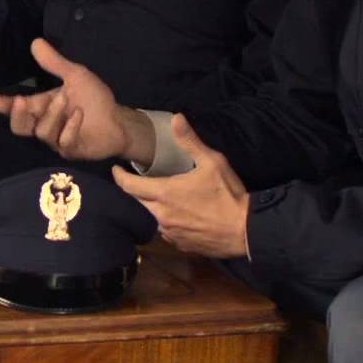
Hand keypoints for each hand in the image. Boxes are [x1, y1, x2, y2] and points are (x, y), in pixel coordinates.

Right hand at [0, 39, 153, 163]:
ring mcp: (58, 140)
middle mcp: (46, 124)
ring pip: (42, 132)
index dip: (3, 104)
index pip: (18, 106)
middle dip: (18, 114)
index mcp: (43, 107)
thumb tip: (35, 42)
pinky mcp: (72, 150)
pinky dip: (70, 128)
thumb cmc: (95, 100)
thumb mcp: (75, 76)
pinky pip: (64, 142)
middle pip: (20, 127)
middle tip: (22, 100)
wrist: (119, 120)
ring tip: (67, 100)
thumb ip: (55, 63)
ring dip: (52, 115)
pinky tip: (79, 116)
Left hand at [113, 115, 250, 258]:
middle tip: (140, 179)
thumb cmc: (228, 194)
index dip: (119, 176)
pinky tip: (181, 214)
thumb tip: (177, 118)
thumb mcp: (212, 162)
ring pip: (154, 216)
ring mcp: (170, 233)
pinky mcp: (181, 245)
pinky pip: (167, 231)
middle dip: (137, 190)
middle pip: (139, 201)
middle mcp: (161, 215)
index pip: (129, 186)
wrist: (246, 231)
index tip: (116, 169)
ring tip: (164, 196)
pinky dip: (169, 221)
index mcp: (164, 194)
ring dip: (155, 206)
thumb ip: (190, 141)